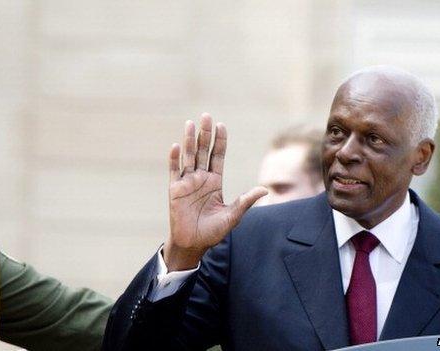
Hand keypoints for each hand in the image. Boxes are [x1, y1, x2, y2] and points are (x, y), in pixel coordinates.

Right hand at [164, 113, 266, 270]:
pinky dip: (174, 159)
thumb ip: (245, 201)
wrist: (193, 244)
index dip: (220, 141)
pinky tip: (176, 146)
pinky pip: (174, 171)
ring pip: (188, 156)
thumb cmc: (212, 232)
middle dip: (204, 134)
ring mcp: (187, 182)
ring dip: (189, 140)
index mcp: (215, 182)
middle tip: (206, 116)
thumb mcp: (232, 216)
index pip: (218, 156)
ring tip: (190, 124)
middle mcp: (200, 178)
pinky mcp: (174, 189)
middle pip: (203, 151)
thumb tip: (265, 189)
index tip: (221, 125)